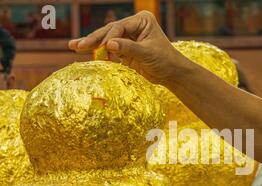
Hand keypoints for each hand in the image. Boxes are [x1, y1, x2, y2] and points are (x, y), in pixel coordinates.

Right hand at [69, 11, 185, 84]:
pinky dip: (98, 53)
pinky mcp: (125, 50)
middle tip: (77, 45)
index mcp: (141, 20)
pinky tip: (84, 52)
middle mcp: (133, 26)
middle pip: (110, 32)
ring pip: (106, 40)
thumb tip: (109, 44)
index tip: (102, 48)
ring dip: (92, 45)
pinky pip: (109, 51)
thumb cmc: (165, 60)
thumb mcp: (147, 53)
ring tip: (74, 47)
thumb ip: (128, 48)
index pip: (120, 27)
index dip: (109, 37)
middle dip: (94, 39)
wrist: (172, 74)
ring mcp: (128, 38)